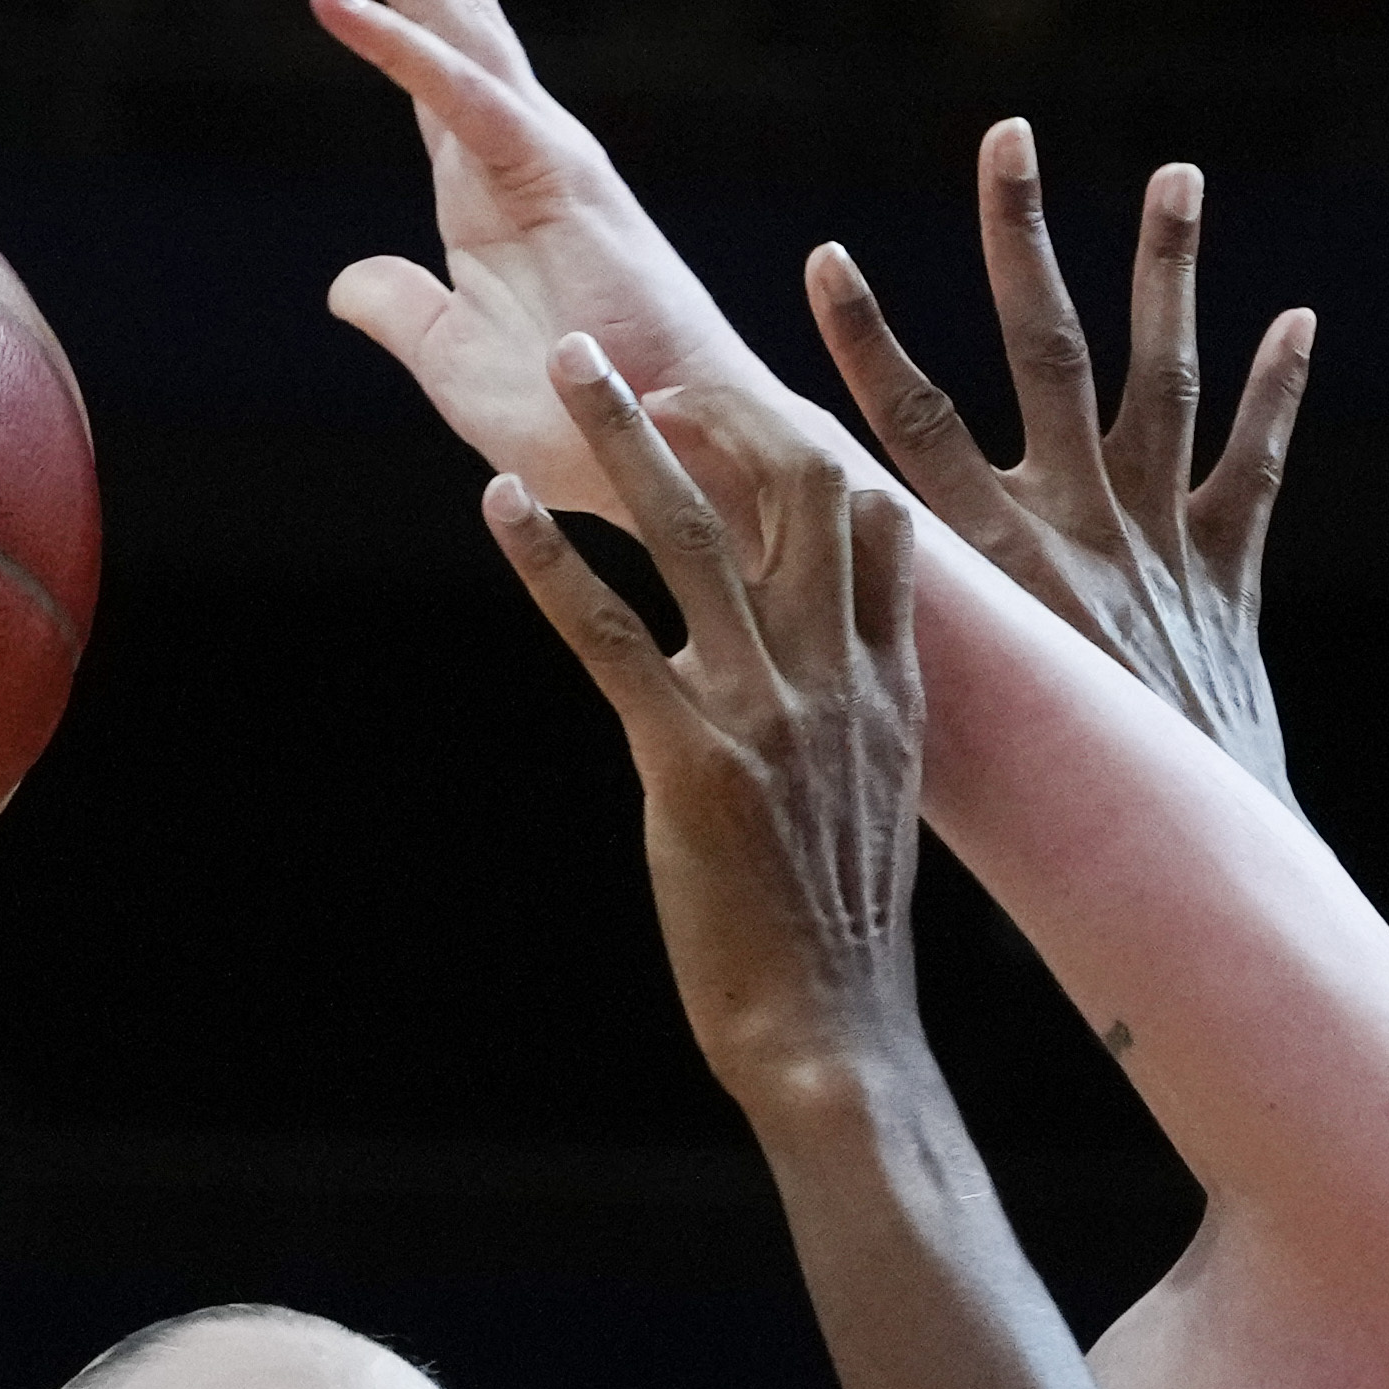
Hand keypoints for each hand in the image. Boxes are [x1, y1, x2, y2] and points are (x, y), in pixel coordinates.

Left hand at [305, 0, 789, 514]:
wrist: (679, 467)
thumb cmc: (585, 422)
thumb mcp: (457, 368)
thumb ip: (403, 312)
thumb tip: (348, 280)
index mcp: (491, 188)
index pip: (430, 64)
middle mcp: (519, 151)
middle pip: (450, 7)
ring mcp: (543, 158)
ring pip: (455, 20)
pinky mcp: (555, 186)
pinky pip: (460, 97)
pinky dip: (397, 44)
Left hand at [477, 341, 927, 1126]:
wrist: (836, 1032)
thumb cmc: (842, 935)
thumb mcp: (878, 801)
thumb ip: (852, 714)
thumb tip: (808, 672)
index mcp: (889, 683)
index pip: (868, 518)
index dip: (798, 440)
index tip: (730, 400)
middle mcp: (835, 677)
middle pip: (788, 489)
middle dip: (710, 404)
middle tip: (629, 355)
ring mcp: (767, 712)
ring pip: (693, 534)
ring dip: (622, 437)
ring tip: (568, 368)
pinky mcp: (692, 761)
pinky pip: (610, 632)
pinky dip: (549, 559)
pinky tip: (500, 504)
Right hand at [810, 127, 1309, 801]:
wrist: (1169, 861)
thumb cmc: (1032, 815)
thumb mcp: (933, 721)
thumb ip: (870, 640)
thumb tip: (764, 600)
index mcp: (994, 566)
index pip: (911, 428)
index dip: (863, 344)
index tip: (823, 257)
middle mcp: (1077, 529)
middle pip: (1045, 353)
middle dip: (1022, 238)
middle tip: (1011, 135)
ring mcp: (1157, 540)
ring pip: (1164, 379)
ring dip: (1170, 271)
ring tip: (1178, 174)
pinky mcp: (1222, 573)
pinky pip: (1254, 467)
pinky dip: (1279, 392)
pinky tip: (1302, 317)